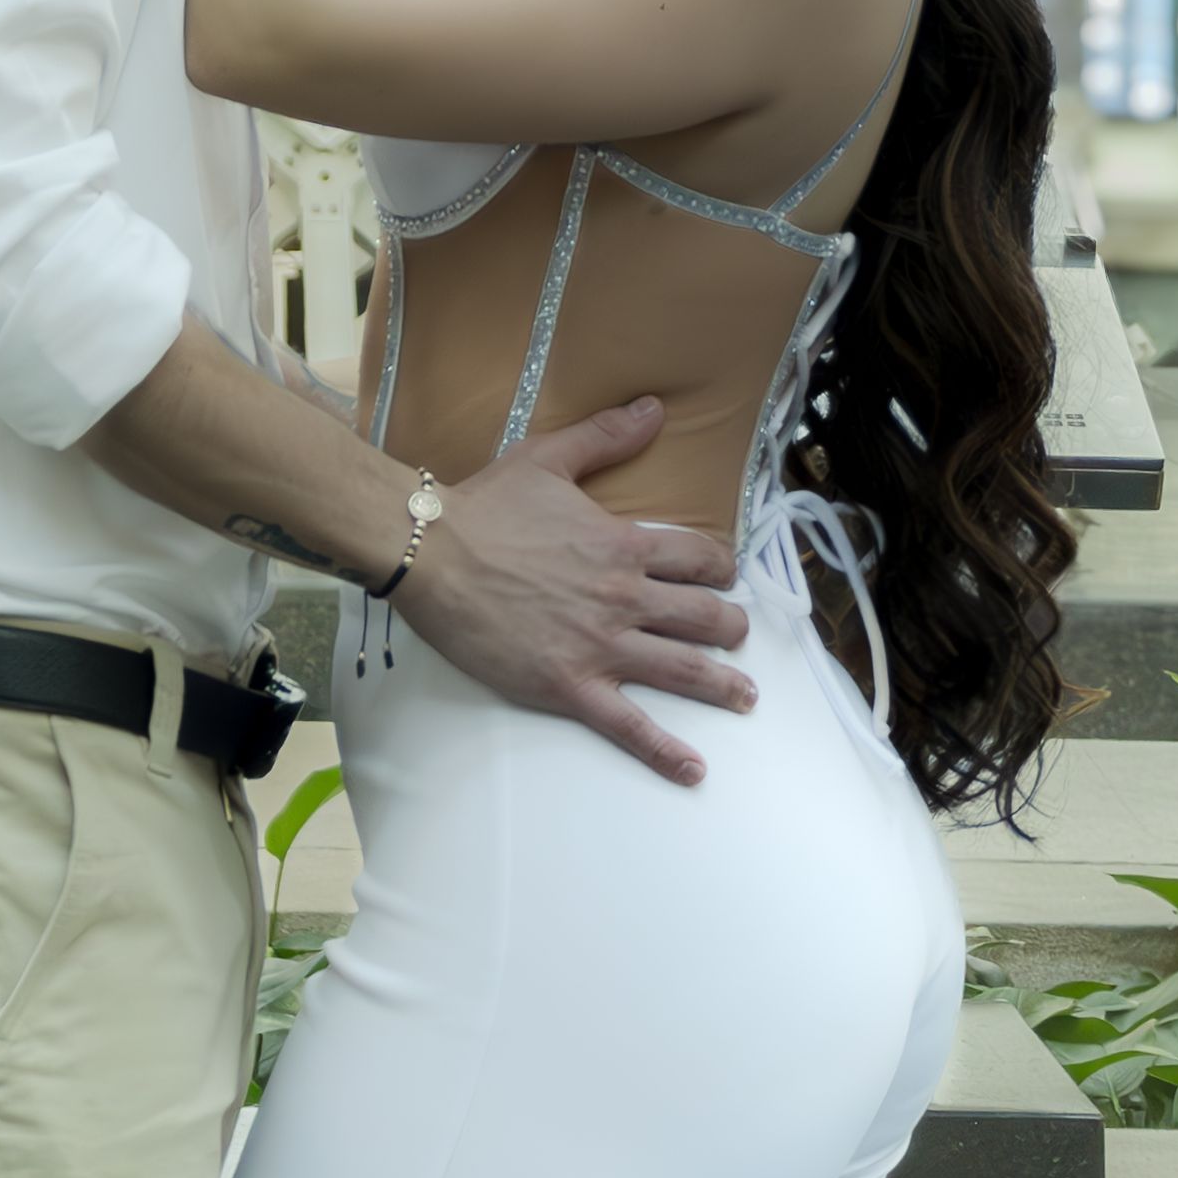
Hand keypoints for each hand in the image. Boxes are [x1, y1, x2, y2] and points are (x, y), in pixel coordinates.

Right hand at [397, 397, 753, 785]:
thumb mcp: (548, 457)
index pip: (696, 557)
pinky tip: (694, 769)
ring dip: (722, 685)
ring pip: (682, 670)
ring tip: (746, 696)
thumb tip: (654, 408)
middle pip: (703, 616)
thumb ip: (606, 436)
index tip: (725, 574)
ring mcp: (600, 646)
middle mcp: (624, 597)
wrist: (430, 553)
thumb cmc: (485, 505)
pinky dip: (666, 751)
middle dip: (730, 626)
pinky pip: (629, 725)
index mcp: (622, 544)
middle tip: (737, 634)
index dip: (719, 566)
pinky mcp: (570, 685)